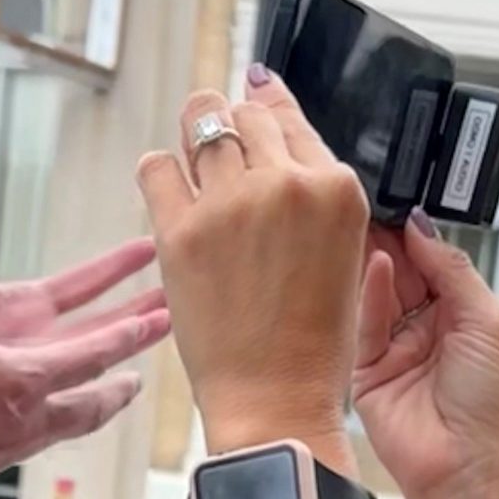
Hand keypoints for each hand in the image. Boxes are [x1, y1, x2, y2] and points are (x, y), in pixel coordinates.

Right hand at [0, 173, 168, 498]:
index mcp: (25, 375)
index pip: (94, 346)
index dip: (130, 325)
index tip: (164, 309)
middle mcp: (31, 410)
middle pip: (100, 382)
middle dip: (134, 349)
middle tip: (168, 329)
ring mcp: (15, 441)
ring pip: (78, 417)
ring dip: (106, 397)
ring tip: (129, 387)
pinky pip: (45, 436)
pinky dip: (64, 420)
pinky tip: (58, 418)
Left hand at [136, 72, 370, 452]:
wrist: (275, 400)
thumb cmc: (312, 340)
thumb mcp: (342, 252)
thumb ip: (314, 193)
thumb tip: (276, 131)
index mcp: (335, 189)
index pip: (290, 116)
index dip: (267, 107)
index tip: (253, 98)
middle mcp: (285, 184)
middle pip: (245, 113)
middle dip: (233, 124)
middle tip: (224, 145)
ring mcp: (231, 204)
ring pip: (202, 121)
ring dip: (196, 132)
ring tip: (194, 153)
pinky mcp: (181, 230)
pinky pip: (156, 166)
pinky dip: (160, 171)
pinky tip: (169, 187)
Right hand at [354, 210, 498, 498]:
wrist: (466, 470)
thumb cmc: (492, 408)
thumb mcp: (489, 322)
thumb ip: (454, 270)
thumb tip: (423, 228)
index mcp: (461, 315)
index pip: (432, 261)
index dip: (418, 234)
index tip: (402, 203)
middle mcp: (426, 328)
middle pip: (401, 271)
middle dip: (391, 240)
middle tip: (375, 204)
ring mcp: (394, 348)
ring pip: (378, 292)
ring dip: (376, 258)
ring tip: (366, 222)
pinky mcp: (366, 370)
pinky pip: (364, 322)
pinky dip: (370, 293)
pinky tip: (376, 266)